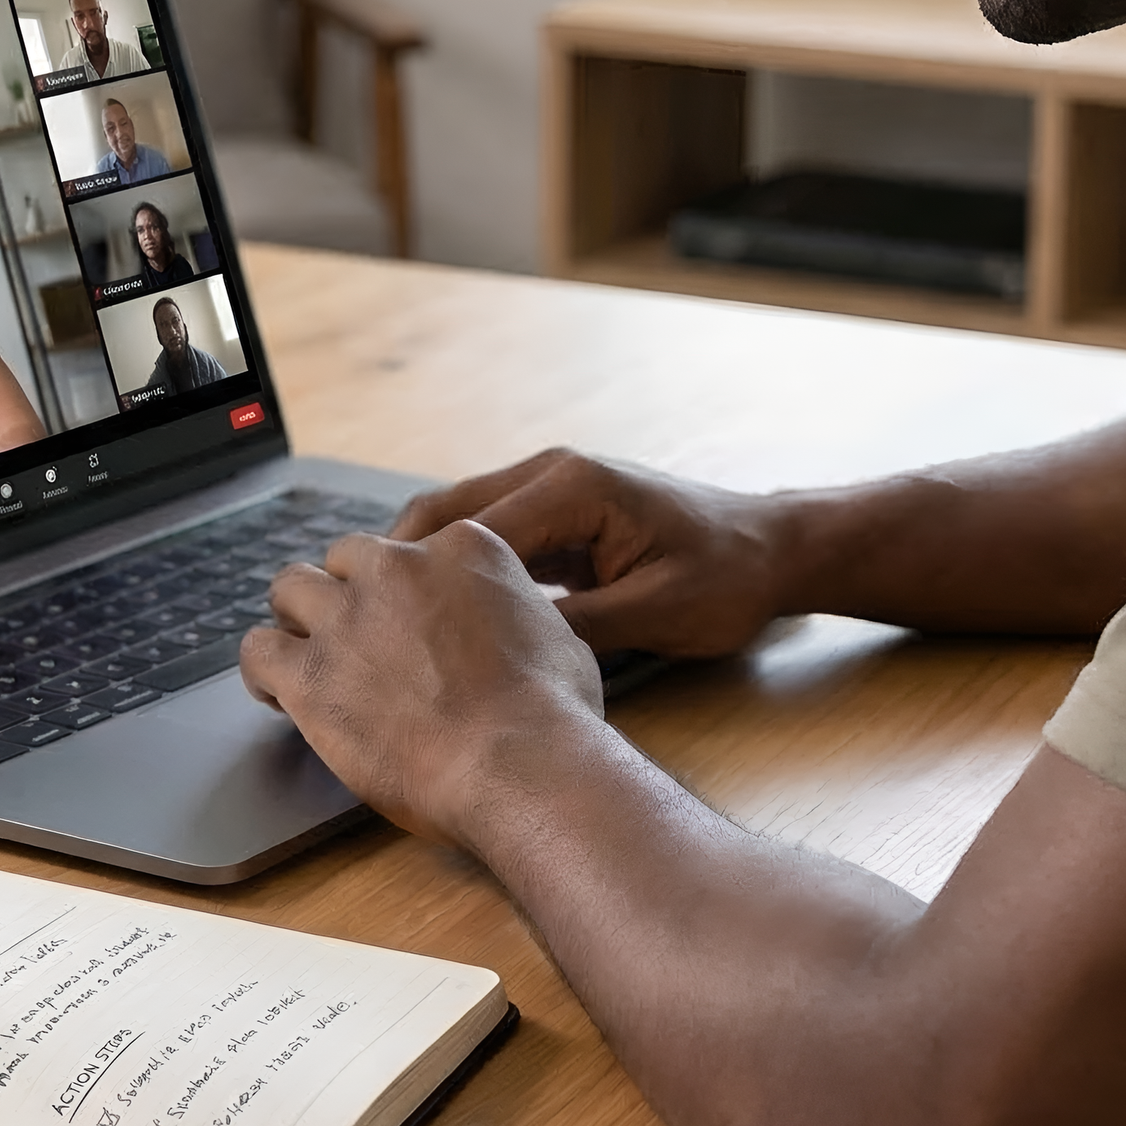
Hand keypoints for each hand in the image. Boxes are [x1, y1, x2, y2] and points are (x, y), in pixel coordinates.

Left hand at [241, 522, 607, 847]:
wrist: (520, 763)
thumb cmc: (552, 713)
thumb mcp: (556, 633)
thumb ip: (515, 613)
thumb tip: (512, 629)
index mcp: (460, 548)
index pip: (410, 548)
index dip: (404, 588)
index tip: (406, 620)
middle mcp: (397, 568)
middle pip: (345, 558)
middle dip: (346, 593)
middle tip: (355, 637)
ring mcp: (348, 618)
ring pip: (289, 588)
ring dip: (297, 619)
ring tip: (306, 655)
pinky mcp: (310, 674)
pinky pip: (256, 650)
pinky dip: (263, 669)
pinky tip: (276, 692)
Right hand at [390, 450, 798, 658]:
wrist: (774, 552)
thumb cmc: (728, 580)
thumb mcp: (656, 614)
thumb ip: (576, 627)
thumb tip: (499, 652)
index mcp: (573, 486)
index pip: (472, 527)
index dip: (418, 574)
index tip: (377, 619)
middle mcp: (552, 474)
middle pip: (447, 512)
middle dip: (398, 564)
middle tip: (352, 617)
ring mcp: (552, 490)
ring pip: (459, 523)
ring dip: (420, 567)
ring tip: (376, 620)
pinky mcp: (557, 516)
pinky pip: (487, 537)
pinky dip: (453, 571)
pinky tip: (429, 617)